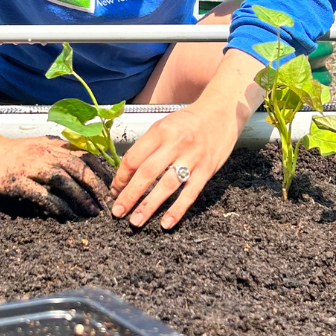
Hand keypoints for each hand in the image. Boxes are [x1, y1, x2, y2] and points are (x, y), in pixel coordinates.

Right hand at [0, 135, 111, 219]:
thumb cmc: (15, 152)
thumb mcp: (41, 146)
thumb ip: (61, 153)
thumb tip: (87, 168)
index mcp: (53, 144)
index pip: (84, 154)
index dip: (100, 171)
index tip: (111, 186)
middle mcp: (45, 153)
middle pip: (77, 167)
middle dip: (96, 186)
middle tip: (107, 203)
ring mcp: (31, 167)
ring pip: (63, 180)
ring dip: (80, 197)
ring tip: (92, 212)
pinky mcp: (19, 182)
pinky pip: (43, 195)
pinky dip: (58, 206)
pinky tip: (67, 216)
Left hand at [110, 100, 240, 229]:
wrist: (221, 113)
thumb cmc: (188, 122)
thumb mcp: (164, 125)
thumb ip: (148, 146)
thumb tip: (128, 173)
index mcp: (160, 131)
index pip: (134, 157)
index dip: (121, 177)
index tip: (114, 190)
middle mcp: (175, 144)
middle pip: (147, 173)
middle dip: (129, 195)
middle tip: (117, 211)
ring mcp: (192, 158)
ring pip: (167, 186)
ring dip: (149, 205)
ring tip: (136, 220)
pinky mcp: (206, 170)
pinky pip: (190, 193)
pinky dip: (177, 210)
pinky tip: (166, 223)